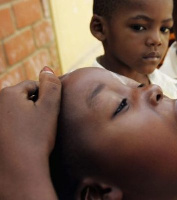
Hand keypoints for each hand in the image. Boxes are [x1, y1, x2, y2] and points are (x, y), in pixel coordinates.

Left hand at [0, 67, 59, 199]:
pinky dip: (16, 127)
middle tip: (42, 123)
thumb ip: (51, 85)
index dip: (45, 97)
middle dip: (33, 106)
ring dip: (24, 117)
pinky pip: (8, 123)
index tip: (50, 112)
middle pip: (21, 98)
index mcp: (9, 93)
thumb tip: (46, 68)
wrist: (19, 168)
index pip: (32, 86)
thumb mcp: (50, 108)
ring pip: (14, 111)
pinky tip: (23, 138)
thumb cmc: (36, 137)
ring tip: (33, 132)